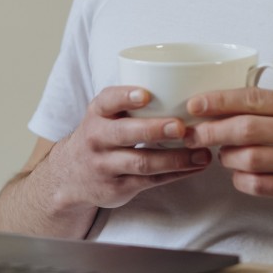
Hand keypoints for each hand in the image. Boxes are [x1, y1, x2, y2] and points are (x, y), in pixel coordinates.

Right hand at [47, 85, 211, 211]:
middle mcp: (97, 138)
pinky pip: (150, 181)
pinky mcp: (117, 188)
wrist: (70, 175)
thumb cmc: (102, 133)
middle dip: (153, 130)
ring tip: (202, 152)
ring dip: (175, 158)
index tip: (146, 94)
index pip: (108, 101)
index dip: (126, 97)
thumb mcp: (105, 113)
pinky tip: (196, 166)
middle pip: (125, 134)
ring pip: (141, 162)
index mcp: (97, 113)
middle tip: (180, 127)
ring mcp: (105, 166)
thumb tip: (183, 84)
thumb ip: (131, 102)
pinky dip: (176, 174)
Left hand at [183, 87, 272, 220]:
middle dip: (212, 130)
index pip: (254, 98)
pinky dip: (242, 180)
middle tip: (193, 133)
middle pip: (245, 127)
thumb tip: (241, 105)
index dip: (220, 100)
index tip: (197, 103)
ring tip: (222, 155)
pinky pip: (261, 185)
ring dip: (227, 157)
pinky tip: (240, 176)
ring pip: (249, 158)